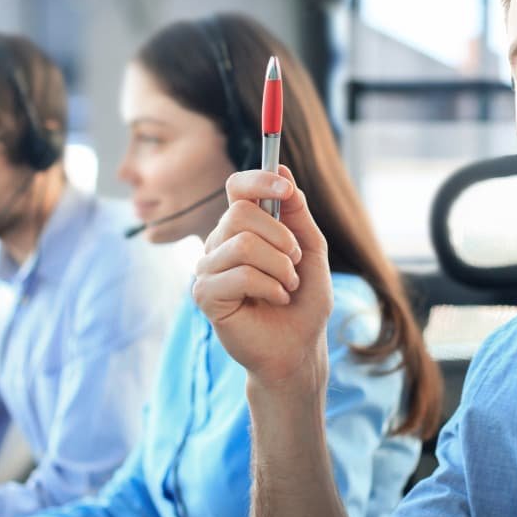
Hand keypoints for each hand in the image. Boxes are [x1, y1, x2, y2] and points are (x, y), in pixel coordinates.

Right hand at [193, 166, 333, 389]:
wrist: (299, 347)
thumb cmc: (304, 301)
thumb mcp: (311, 249)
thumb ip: (296, 212)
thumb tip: (280, 169)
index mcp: (243, 227)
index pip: (237, 188)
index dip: (259, 181)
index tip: (285, 190)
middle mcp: (220, 243)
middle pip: (240, 214)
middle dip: (281, 238)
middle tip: (295, 263)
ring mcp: (208, 268)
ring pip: (243, 244)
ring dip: (280, 268)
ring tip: (288, 287)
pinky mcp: (205, 295)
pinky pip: (238, 275)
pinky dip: (269, 287)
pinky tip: (275, 300)